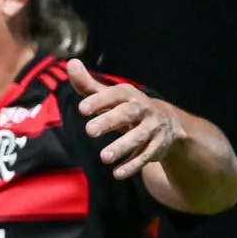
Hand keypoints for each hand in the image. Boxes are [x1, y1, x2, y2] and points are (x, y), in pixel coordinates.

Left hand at [67, 58, 179, 179]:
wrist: (165, 123)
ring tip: (103, 157)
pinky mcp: (158, 146)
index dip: (99, 100)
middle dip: (109, 121)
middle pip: (127, 113)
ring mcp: (152, 128)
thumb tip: (70, 63)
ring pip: (138, 136)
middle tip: (89, 131)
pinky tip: (117, 173)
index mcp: (128, 95)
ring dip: (122, 146)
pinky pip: (146, 156)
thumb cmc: (126, 108)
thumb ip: (88, 84)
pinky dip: (133, 165)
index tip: (82, 108)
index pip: (114, 94)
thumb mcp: (109, 96)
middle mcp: (143, 109)